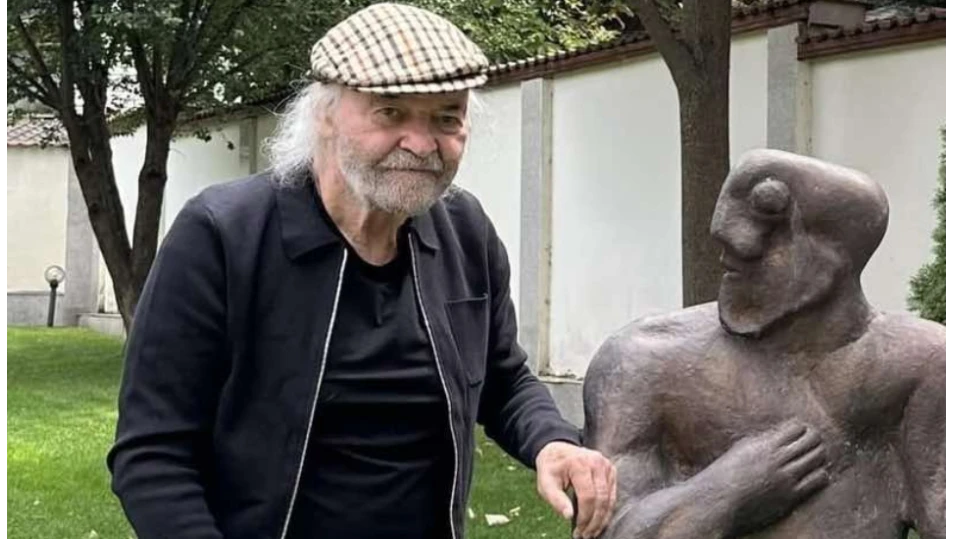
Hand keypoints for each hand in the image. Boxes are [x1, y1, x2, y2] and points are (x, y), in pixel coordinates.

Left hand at [535, 441, 616, 538]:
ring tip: (592, 532)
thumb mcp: (546, 483)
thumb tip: (569, 516)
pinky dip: (607, 510)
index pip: (588, 496)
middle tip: (586, 535)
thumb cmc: (551, 468)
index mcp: (579, 463)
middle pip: (601, 499)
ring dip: (602, 518)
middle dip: (594, 521)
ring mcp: (606, 465)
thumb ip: (556, 499)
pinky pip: (612, 494)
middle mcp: (596, 462)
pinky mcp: (610, 469)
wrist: (557, 450)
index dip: (585, 517)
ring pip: (609, 498)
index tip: (578, 531)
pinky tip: (599, 520)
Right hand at [707, 420, 829, 534]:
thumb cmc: (724, 475)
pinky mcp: (790, 496)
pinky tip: (814, 475)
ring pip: (818, 458)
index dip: (802, 428)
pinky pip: (817, 480)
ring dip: (819, 455)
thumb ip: (761, 442)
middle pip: (812, 440)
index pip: (797, 427)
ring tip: (815, 458)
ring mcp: (786, 478)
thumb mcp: (740, 449)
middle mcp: (778, 459)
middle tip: (813, 442)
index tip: (800, 432)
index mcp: (765, 445)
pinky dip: (820, 474)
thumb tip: (777, 437)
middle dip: (815, 439)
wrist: (718, 502)